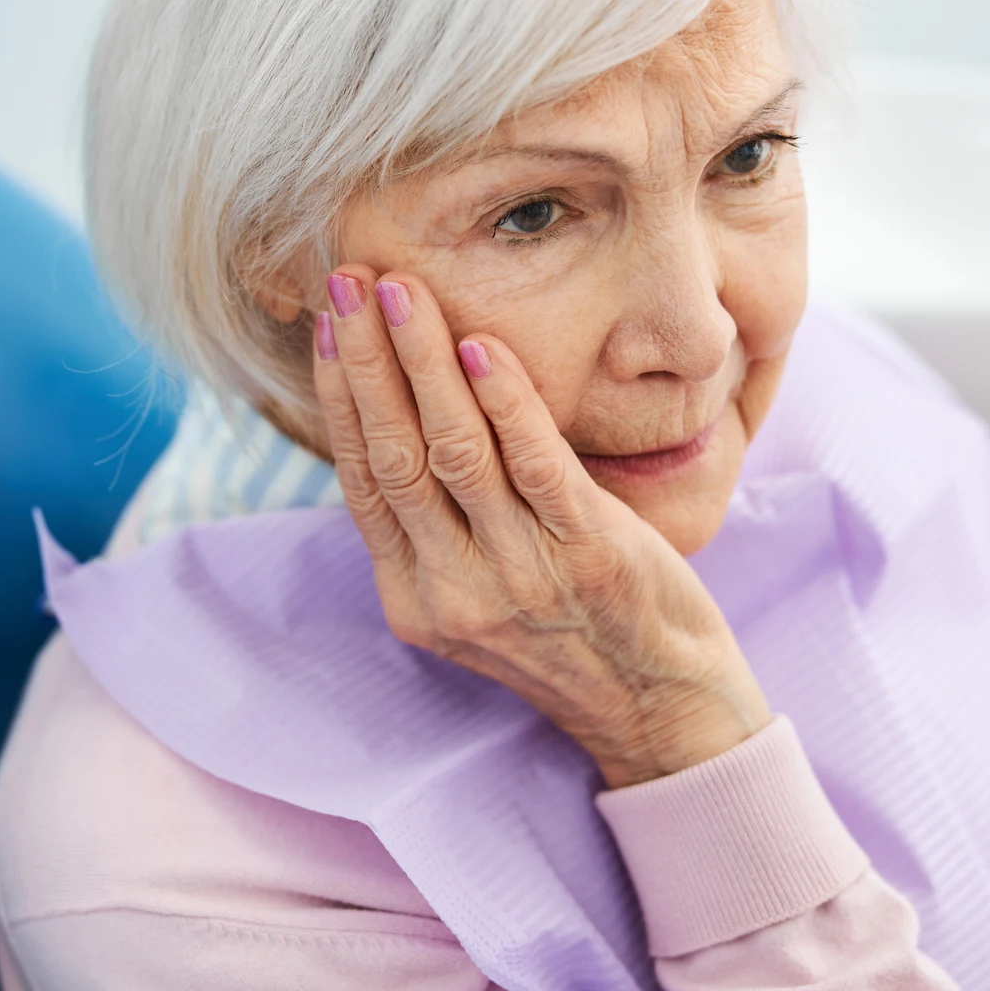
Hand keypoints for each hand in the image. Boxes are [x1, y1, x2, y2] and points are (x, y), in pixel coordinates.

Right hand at [312, 266, 770, 788]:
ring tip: (401, 290)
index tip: (327, 323)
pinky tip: (481, 346)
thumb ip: (439, 525)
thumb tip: (403, 420)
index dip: (339, 396)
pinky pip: (536, 465)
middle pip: (394, 455)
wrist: (661, 709)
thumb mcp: (479, 594)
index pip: (361, 479)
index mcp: (414, 599)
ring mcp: (519, 576)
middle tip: (347, 281)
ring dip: (422, 361)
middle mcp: (455, 592)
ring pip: (453, 451)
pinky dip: (504, 401)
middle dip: (365, 359)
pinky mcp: (588, 556)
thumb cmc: (569, 633)